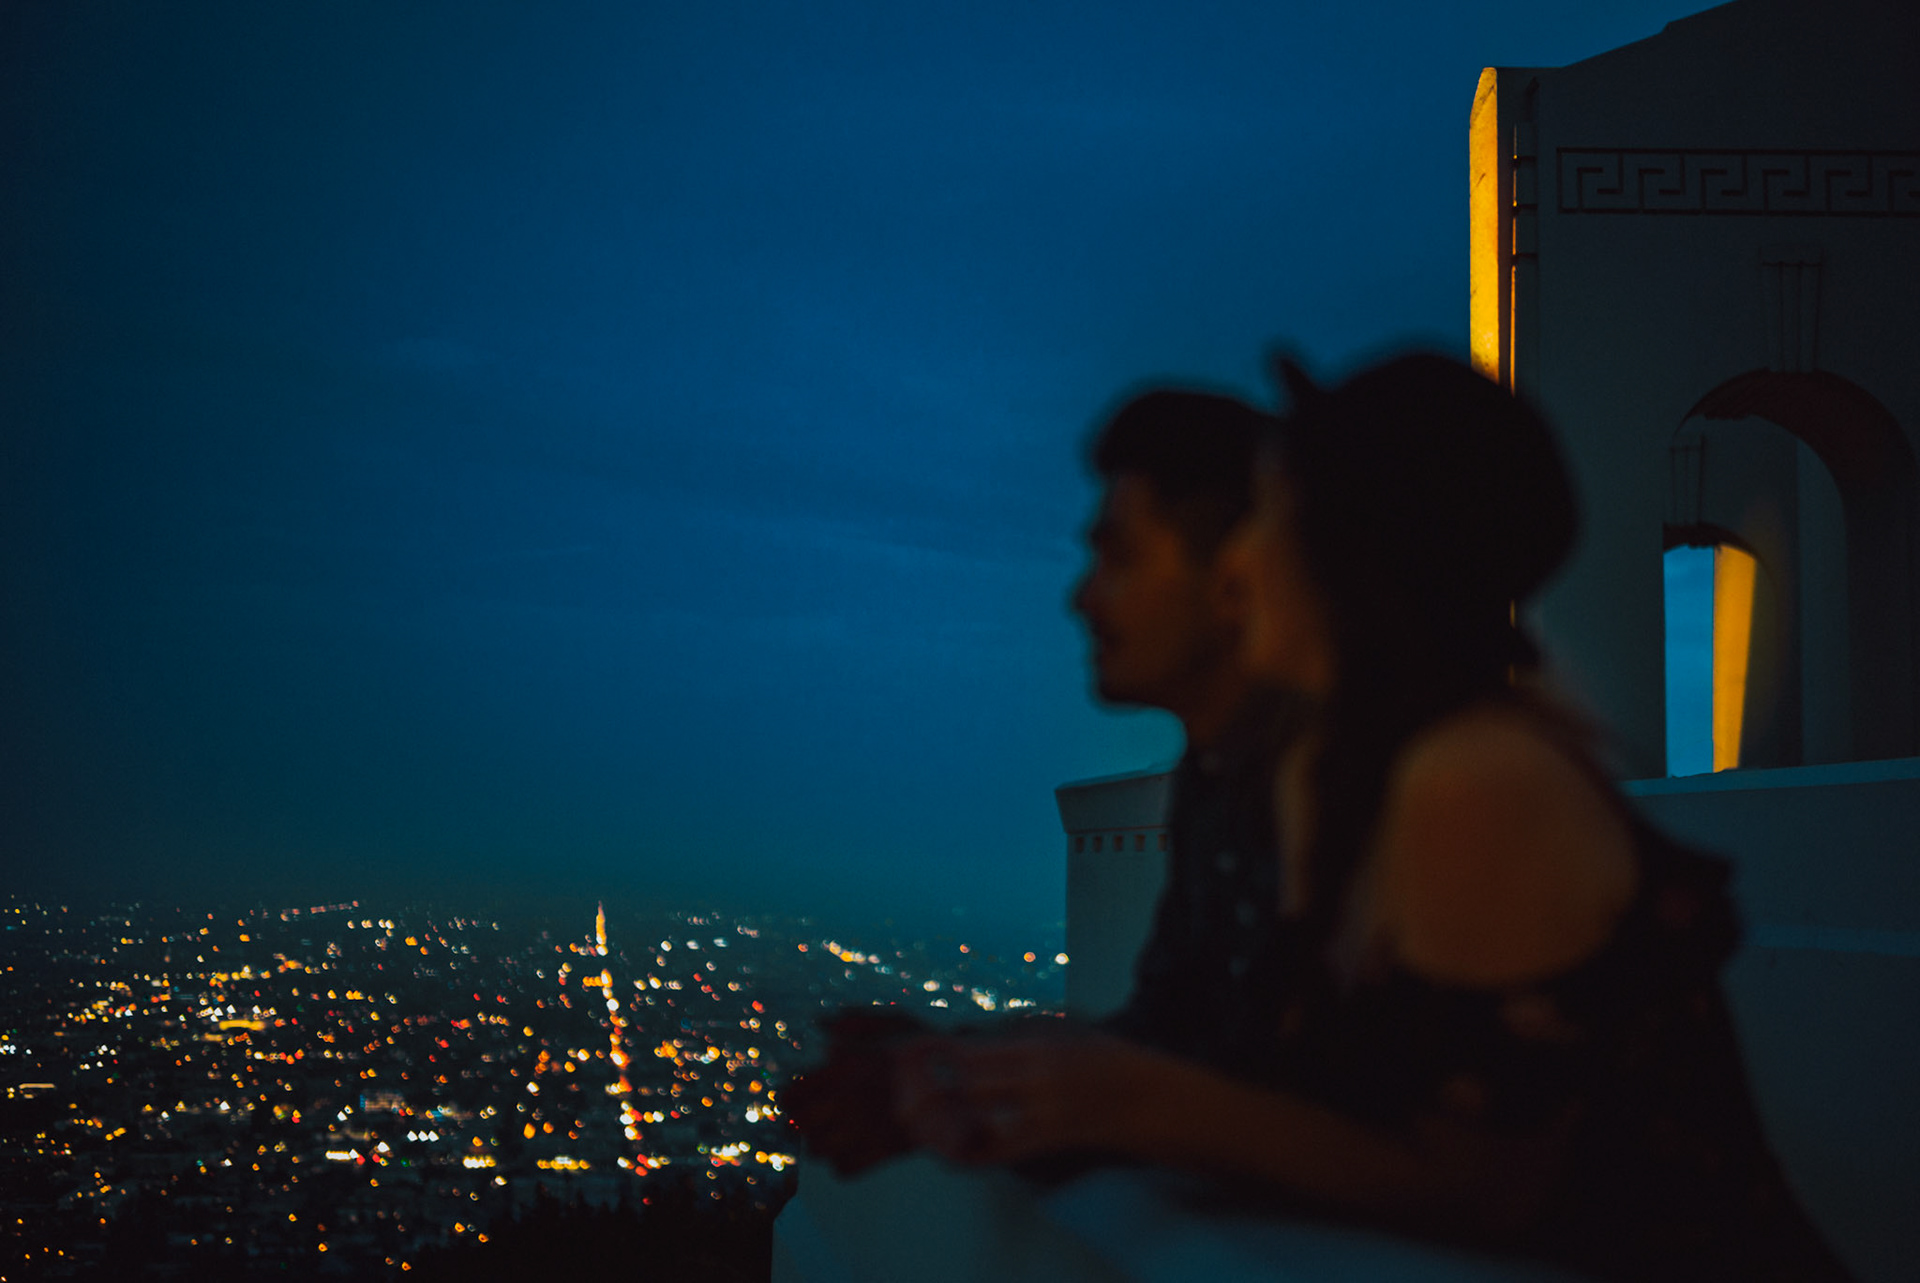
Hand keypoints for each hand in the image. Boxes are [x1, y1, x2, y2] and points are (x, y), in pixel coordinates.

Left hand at [783, 1009, 926, 1176]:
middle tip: (811, 1112)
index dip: (790, 1096)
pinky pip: (843, 1169)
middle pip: (802, 1125)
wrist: (963, 1083)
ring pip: (818, 1150)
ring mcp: (864, 1131)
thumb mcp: (890, 1021)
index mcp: (846, 1069)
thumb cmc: (925, 1048)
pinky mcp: (882, 1152)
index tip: (794, 1093)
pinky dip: (842, 1161)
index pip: (794, 1095)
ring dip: (819, 1140)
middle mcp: (849, 1103)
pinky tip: (851, 1145)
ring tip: (831, 1129)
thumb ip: (852, 1022)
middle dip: (803, 1119)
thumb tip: (821, 1024)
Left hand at [892, 1028, 1155, 1166]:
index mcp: (1038, 1047)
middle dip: (939, 1090)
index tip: (920, 1060)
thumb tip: (988, 1037)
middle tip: (913, 1094)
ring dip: (951, 1118)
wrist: (1151, 1097)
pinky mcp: (1053, 1137)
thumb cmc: (1109, 1062)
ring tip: (926, 1119)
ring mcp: (1044, 1110)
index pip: (976, 1052)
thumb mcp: (1066, 1035)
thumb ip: (1028, 1037)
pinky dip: (975, 1152)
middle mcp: (1037, 1077)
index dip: (942, 1058)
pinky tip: (955, 1152)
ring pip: (981, 1115)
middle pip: (970, 1083)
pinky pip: (1003, 1149)